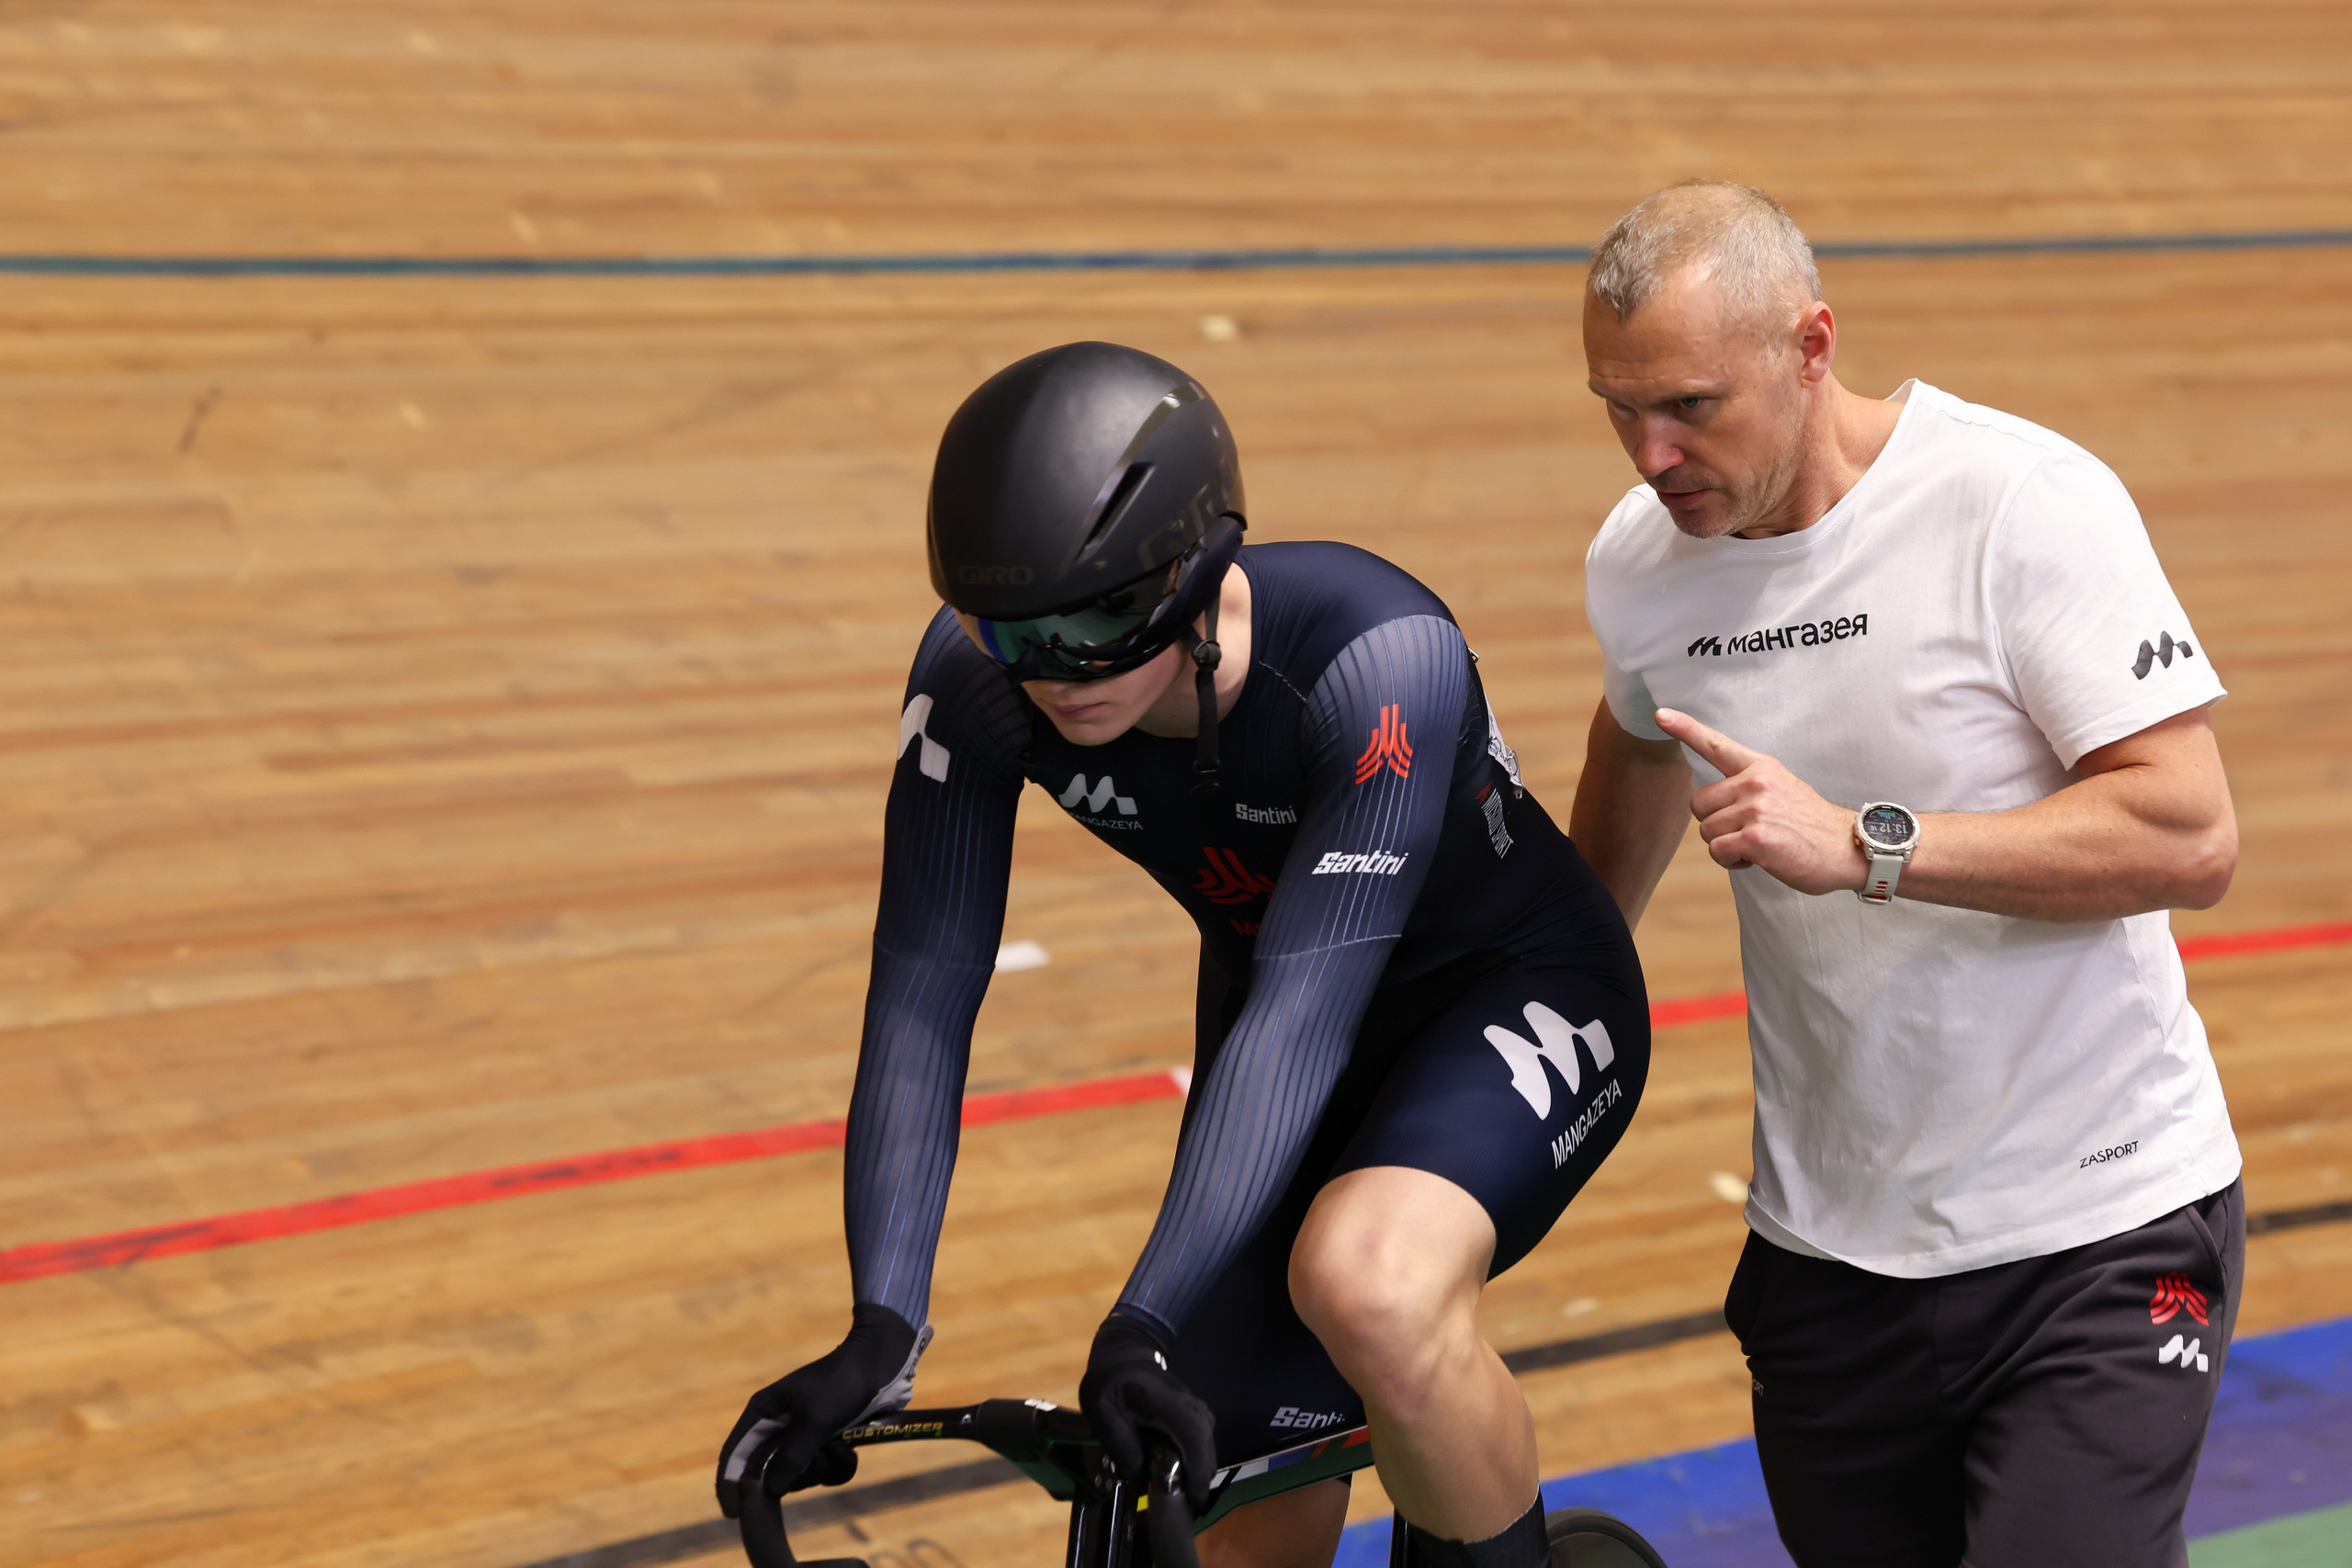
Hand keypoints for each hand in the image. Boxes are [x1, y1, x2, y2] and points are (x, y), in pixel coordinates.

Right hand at [715, 1302, 926, 1517]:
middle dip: (795, 1476)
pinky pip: (825, 1469)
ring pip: (800, 1474)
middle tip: (818, 1464)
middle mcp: (779, 1426)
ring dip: (822, 1469)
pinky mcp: (828, 1440)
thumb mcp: (814, 1420)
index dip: (729, 1484)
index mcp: (764, 1412)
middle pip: (770, 1472)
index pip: (735, 1453)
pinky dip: (838, 1466)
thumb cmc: (842, 1384)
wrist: (882, 1363)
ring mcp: (804, 1434)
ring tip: (840, 1449)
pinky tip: (851, 1453)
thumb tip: (771, 1491)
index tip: (733, 1513)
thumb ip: (791, 1457)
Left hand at [1079, 1313, 1215, 1511]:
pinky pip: (1202, 1437)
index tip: (1194, 1498)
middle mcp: (1186, 1403)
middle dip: (1201, 1477)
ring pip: (1207, 1442)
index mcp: (1163, 1401)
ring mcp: (1192, 1405)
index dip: (1197, 1468)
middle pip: (1206, 1444)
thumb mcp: (1100, 1407)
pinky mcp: (1192, 1410)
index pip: (1192, 1436)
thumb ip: (1118, 1440)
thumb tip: (1139, 1475)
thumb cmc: (1108, 1379)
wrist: (1124, 1350)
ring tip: (1186, 1493)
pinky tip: (1184, 1472)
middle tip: (1189, 1505)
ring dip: (1200, 1468)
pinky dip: (1198, 1457)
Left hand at [1654, 709, 1866, 895]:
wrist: (1849, 848)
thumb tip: (1715, 803)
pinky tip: (1758, 858)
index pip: (1716, 744)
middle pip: (1698, 804)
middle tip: (1749, 831)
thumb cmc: (1811, 825)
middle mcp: (1756, 782)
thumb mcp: (1782, 789)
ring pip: (1707, 831)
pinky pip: (1718, 852)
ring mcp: (1755, 809)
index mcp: (1761, 767)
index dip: (1685, 729)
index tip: (1661, 714)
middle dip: (1716, 824)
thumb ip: (1748, 787)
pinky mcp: (1756, 837)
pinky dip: (1732, 862)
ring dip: (1726, 846)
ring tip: (1759, 844)